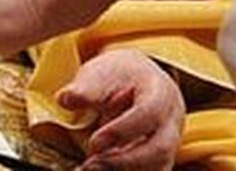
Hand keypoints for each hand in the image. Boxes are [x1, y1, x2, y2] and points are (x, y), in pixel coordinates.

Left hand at [59, 50, 184, 170]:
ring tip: (88, 169)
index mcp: (160, 92)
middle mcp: (170, 121)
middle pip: (160, 150)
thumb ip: (86, 88)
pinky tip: (97, 170)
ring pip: (157, 168)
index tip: (93, 142)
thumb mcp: (102, 73)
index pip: (148, 114)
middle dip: (123, 162)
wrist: (136, 83)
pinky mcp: (158, 162)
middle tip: (89, 165)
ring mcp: (168, 144)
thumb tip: (65, 98)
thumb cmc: (119, 78)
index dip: (121, 131)